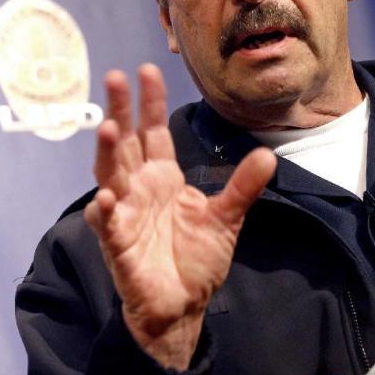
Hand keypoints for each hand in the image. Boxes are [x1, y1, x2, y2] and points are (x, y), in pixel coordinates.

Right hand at [83, 64, 275, 369]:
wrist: (185, 305)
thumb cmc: (198, 259)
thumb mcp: (227, 217)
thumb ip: (243, 186)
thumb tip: (269, 154)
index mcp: (163, 178)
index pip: (153, 133)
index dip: (150, 102)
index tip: (147, 69)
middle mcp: (139, 190)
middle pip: (126, 143)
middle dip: (120, 110)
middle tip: (114, 76)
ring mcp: (125, 216)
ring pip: (110, 176)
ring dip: (107, 152)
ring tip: (108, 126)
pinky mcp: (119, 247)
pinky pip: (109, 226)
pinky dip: (105, 212)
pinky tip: (106, 197)